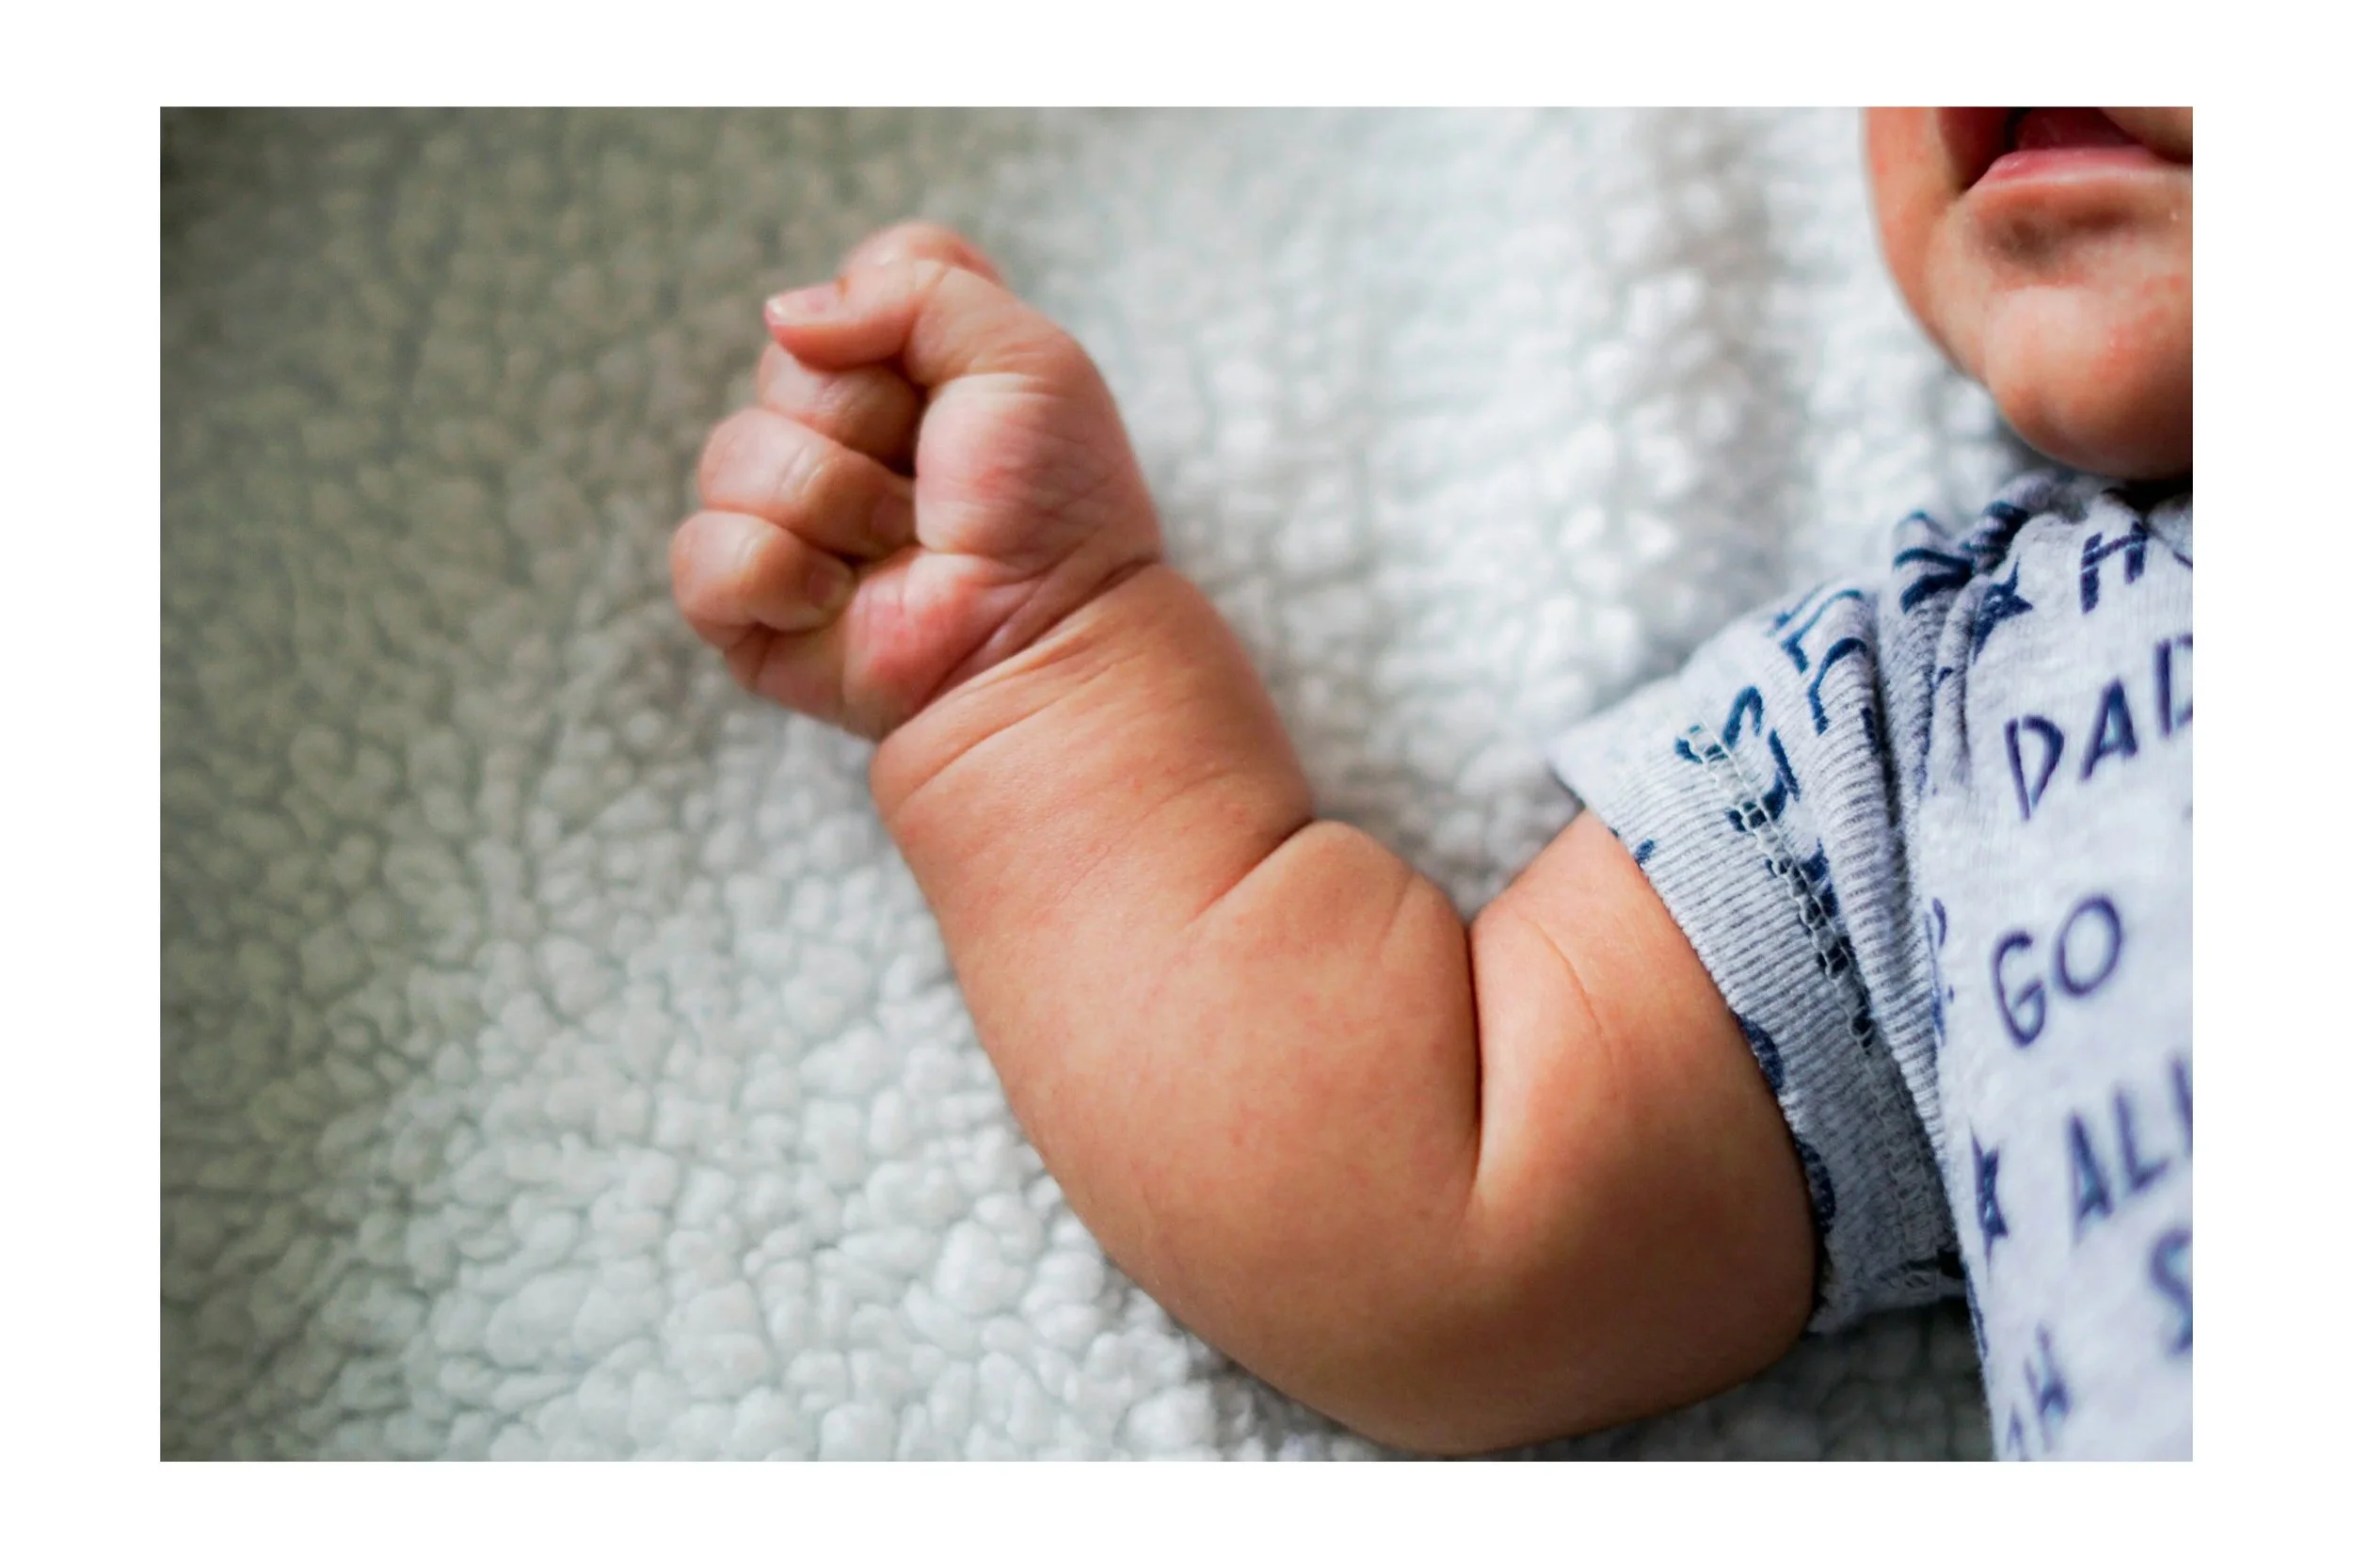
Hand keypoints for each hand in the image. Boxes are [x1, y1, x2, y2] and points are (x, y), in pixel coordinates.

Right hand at [671, 224, 1163, 737]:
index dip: (891, 321)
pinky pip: (703, 553)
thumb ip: (916, 282)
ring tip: (899, 546)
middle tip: (930, 483)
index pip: (850, 284)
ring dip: (833, 503)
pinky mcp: (748, 602)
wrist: (1044, 634)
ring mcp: (785, 517)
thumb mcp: (1024, 357)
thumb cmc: (1052, 506)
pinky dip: (776, 574)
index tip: (951, 383)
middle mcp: (839, 432)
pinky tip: (838, 602)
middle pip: (785, 364)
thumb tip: (782, 317)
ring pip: (734, 455)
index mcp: (907, 368)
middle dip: (862, 420)